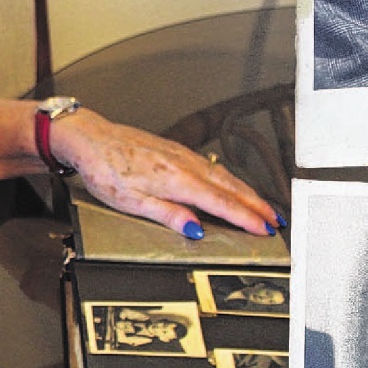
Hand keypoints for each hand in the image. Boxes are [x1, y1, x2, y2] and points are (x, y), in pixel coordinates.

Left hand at [49, 110, 280, 236]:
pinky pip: (212, 166)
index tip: (264, 228)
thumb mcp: (132, 202)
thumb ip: (167, 214)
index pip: (220, 202)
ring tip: (264, 206)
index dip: (245, 217)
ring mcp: (182, 155)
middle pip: (230, 187)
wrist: (91, 139)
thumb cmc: (105, 169)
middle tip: (276, 220)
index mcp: (175, 179)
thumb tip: (195, 228)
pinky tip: (233, 184)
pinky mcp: (177, 150)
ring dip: (247, 192)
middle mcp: (184, 164)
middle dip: (256, 205)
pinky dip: (230, 179)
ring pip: (224, 175)